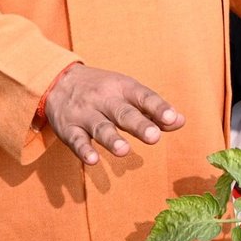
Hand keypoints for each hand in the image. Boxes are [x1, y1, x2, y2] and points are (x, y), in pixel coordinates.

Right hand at [43, 66, 183, 164]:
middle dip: (138, 125)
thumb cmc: (104, 91)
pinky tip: (92, 160)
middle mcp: (104, 99)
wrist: (59, 81)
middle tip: (154, 137)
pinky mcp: (68, 128)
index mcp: (123, 88)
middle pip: (123, 113)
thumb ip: (153, 109)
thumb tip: (180, 122)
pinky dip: (83, 151)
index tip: (172, 119)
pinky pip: (76, 140)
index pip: (143, 97)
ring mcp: (85, 114)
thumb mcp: (128, 93)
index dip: (158, 108)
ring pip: (100, 127)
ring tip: (124, 151)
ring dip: (111, 139)